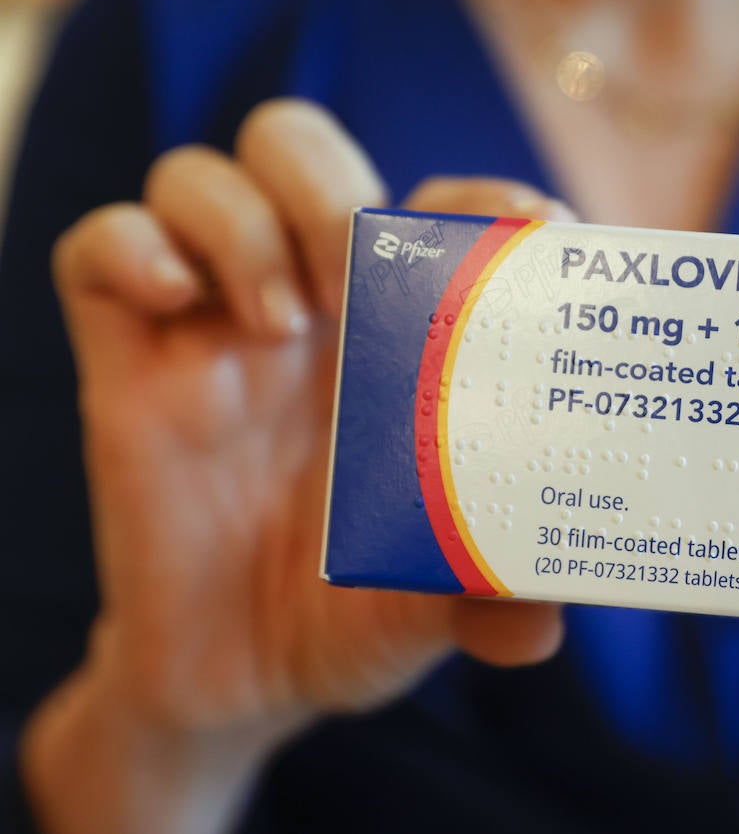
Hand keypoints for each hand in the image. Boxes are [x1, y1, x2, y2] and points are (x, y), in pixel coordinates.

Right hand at [24, 99, 570, 833]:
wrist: (241, 680)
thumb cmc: (358, 613)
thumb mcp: (435, 606)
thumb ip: (492, 600)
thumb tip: (545, 620)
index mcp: (400, 337)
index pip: (435, 206)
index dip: (480, 197)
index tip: (527, 225)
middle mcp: (309, 310)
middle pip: (302, 153)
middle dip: (330, 186)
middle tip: (353, 276)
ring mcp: (211, 329)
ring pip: (198, 178)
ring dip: (241, 222)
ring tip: (278, 323)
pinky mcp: (127, 367)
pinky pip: (97, 250)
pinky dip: (131, 249)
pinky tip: (173, 304)